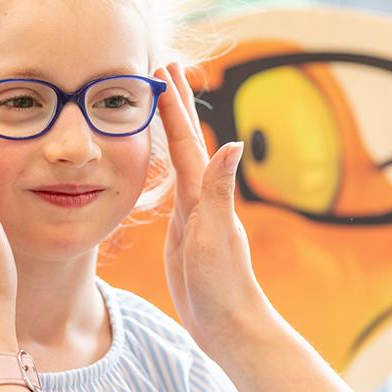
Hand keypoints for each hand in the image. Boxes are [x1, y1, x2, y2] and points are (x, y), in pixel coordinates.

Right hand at [155, 63, 266, 352]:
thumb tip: (233, 142)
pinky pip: (170, 188)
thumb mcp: (217, 235)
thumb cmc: (223, 285)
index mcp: (202, 195)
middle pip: (185, 141)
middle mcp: (199, 199)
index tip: (163, 67)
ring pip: (177, 160)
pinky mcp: (183, 234)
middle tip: (161, 67)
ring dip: (169, 129)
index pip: (185, 139)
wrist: (229, 325)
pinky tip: (164, 163)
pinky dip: (165, 166)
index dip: (173, 103)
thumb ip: (220, 191)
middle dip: (173, 104)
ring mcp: (192, 215)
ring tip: (158, 103)